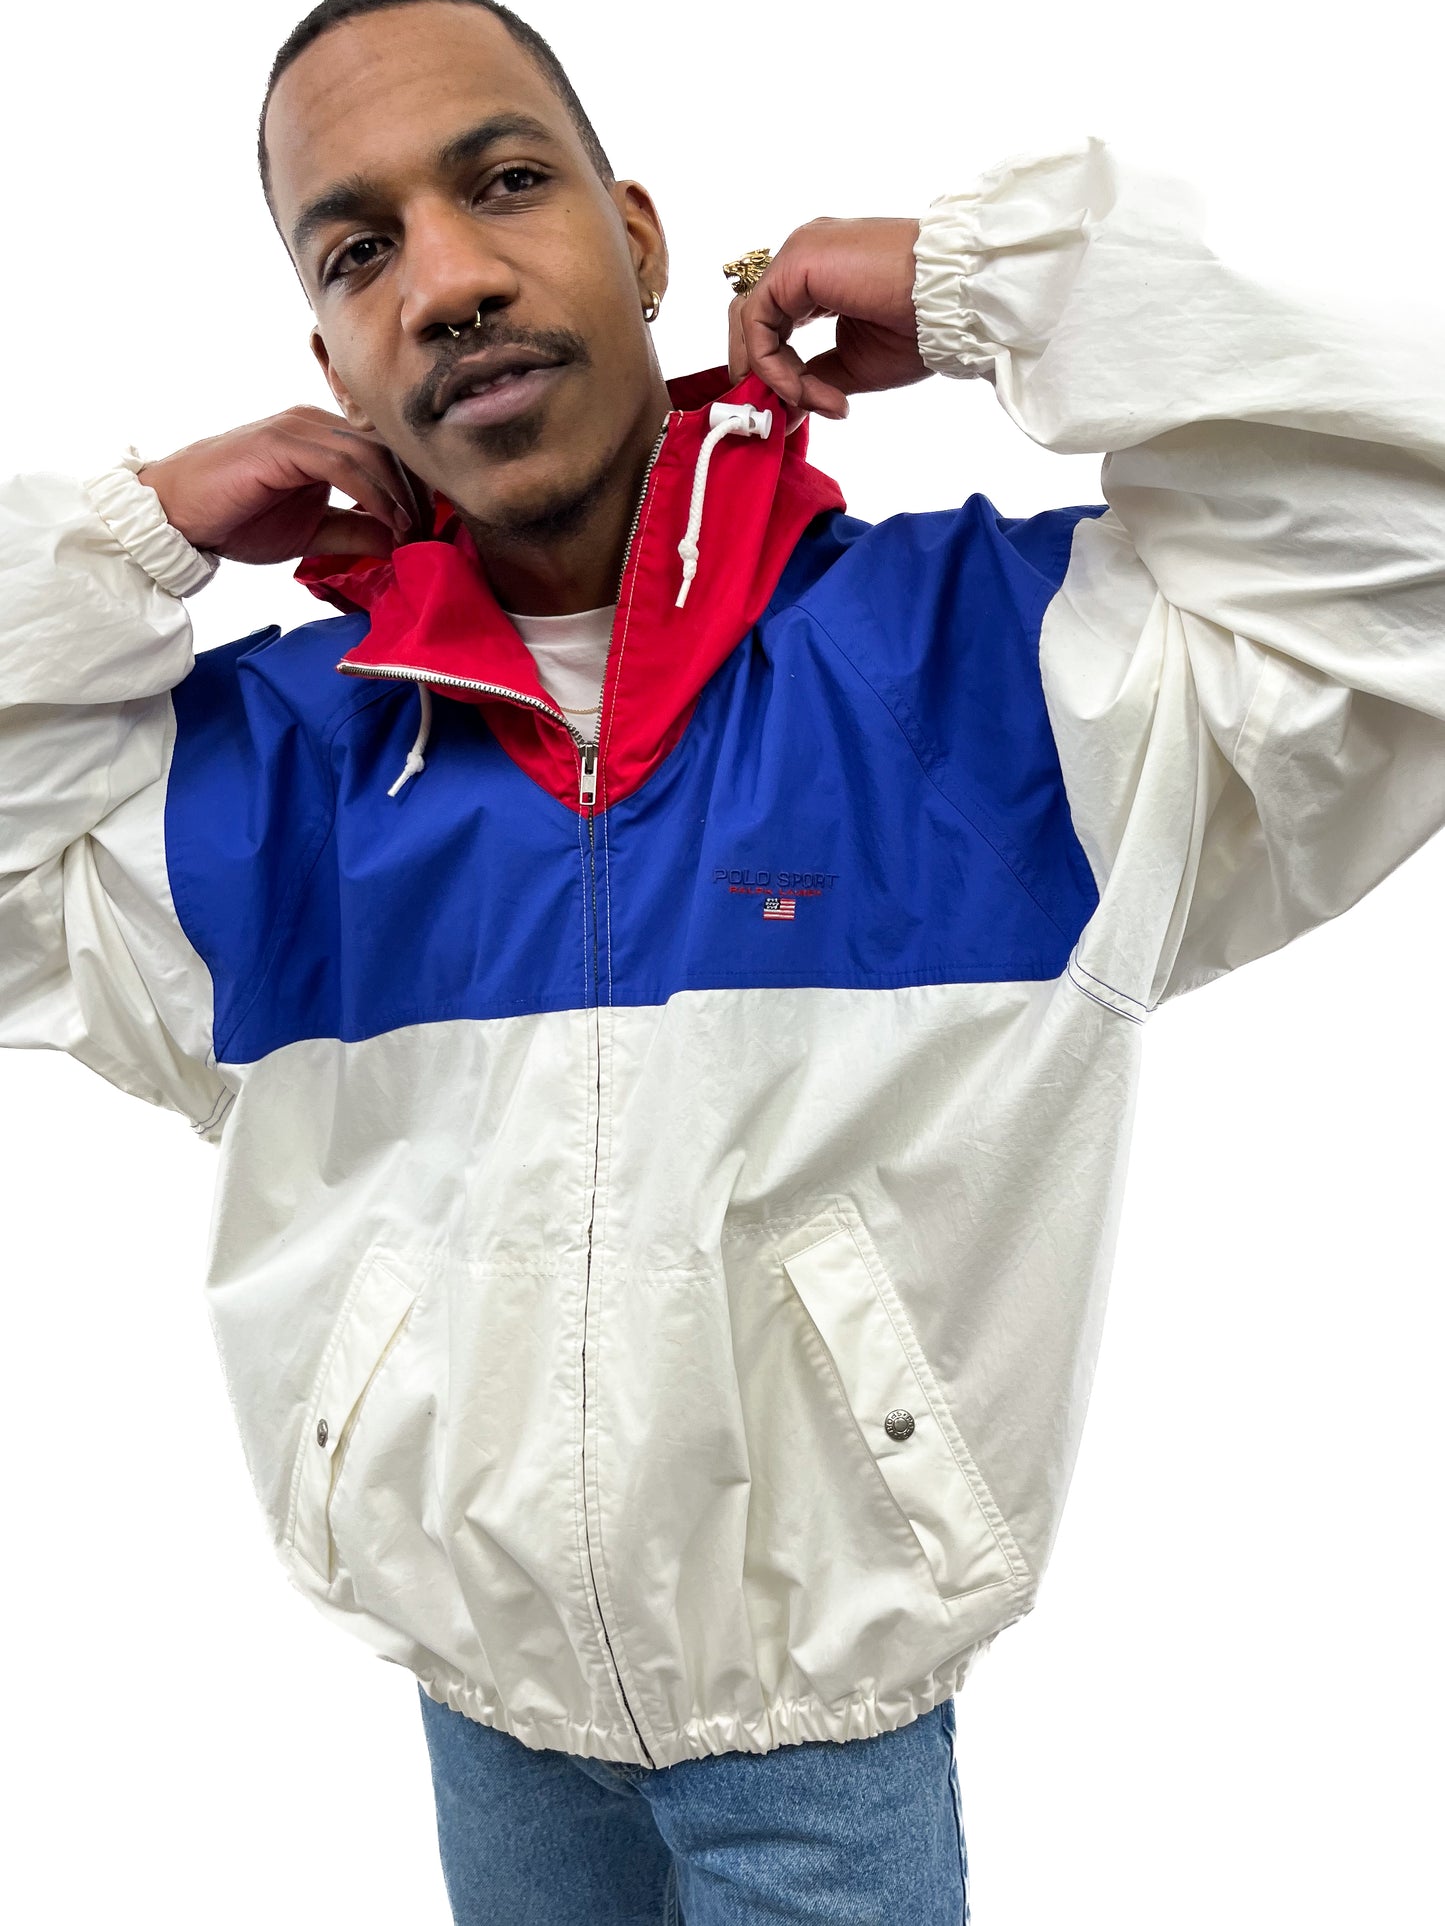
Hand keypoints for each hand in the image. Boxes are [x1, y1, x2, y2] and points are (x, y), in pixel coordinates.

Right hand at [136, 405, 424, 565]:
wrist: (175, 515)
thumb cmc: (235, 517)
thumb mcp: (311, 531)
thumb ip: (355, 531)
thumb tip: (399, 541)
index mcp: (324, 438)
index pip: (387, 453)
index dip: (416, 489)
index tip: (432, 529)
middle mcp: (315, 423)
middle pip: (388, 448)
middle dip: (417, 492)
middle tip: (431, 534)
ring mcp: (298, 429)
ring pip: (371, 453)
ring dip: (399, 497)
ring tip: (412, 533)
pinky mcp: (281, 444)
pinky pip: (343, 464)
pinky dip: (373, 494)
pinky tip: (388, 523)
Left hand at [727, 216, 929, 428]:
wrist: (952, 300)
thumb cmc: (919, 327)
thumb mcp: (854, 363)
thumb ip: (814, 378)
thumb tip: (784, 409)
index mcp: (818, 273)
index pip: (772, 322)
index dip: (778, 373)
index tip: (805, 411)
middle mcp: (803, 257)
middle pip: (752, 318)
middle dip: (759, 373)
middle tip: (780, 415)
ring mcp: (798, 253)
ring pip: (750, 322)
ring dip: (769, 375)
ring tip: (804, 404)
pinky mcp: (795, 263)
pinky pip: (758, 323)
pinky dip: (772, 366)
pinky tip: (803, 389)